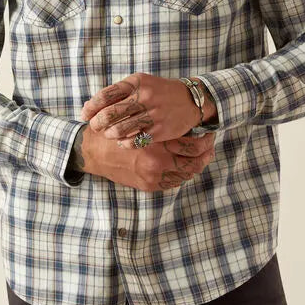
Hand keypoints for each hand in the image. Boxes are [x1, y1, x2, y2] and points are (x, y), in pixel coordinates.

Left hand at [80, 72, 203, 147]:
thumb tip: (89, 105)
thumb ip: (117, 93)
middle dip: (97, 123)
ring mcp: (153, 114)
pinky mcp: (160, 130)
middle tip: (94, 127)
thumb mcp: (140, 84)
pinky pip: (136, 140)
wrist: (190, 100)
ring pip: (121, 129)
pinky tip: (123, 142)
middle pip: (110, 113)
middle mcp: (144, 96)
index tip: (85, 114)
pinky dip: (125, 143)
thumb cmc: (158, 92)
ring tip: (108, 134)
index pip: (106, 95)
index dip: (91, 107)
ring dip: (110, 134)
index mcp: (136, 82)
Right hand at [81, 123, 216, 191]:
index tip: (209, 132)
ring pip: (186, 175)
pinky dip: (183, 174)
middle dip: (205, 154)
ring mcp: (153, 177)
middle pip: (194, 163)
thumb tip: (185, 120)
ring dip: (196, 165)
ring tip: (204, 155)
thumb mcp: (136, 119)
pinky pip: (174, 182)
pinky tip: (187, 165)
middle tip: (211, 145)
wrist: (93, 152)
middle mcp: (157, 163)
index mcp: (156, 144)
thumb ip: (159, 121)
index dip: (204, 139)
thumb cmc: (115, 130)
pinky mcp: (148, 185)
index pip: (192, 146)